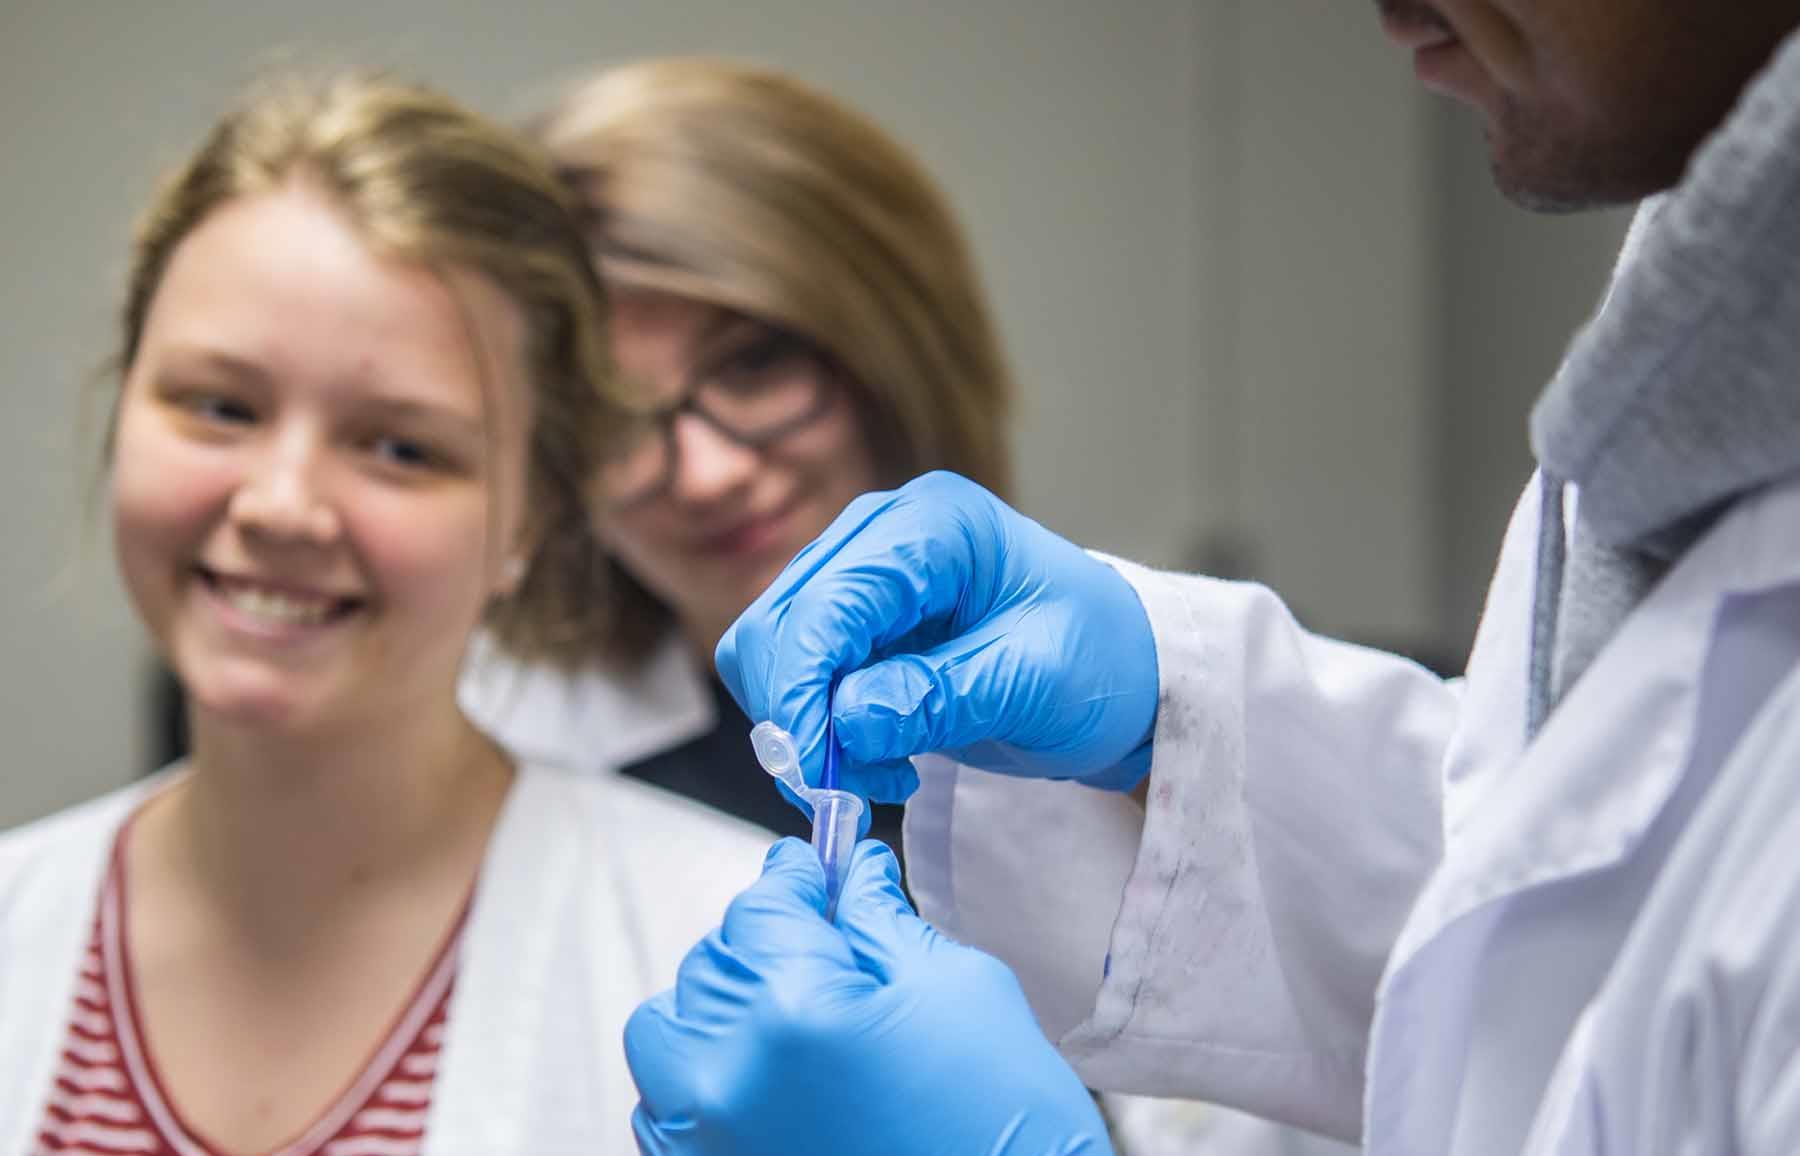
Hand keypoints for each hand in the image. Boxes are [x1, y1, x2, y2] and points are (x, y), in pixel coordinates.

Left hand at [625, 838, 1112, 1155]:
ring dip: (719, 1008)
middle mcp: (725, 1078)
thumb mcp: (961, 995)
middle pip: (713, 962)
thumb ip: (884, 924)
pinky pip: (663, 1110)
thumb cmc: (1007, 1128)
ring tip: (788, 1020)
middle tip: (827, 946)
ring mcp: (702, 1143)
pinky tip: (769, 1082)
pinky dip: (702, 1079)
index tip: (819, 869)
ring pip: (667, 1034)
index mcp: (793, 1011)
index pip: (762, 905)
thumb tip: (852, 874)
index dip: (797, 878)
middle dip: (766, 942)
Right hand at [716, 471, 1158, 802]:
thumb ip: (938, 697)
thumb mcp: (1035, 685)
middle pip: (780, 623)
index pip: (827, 603)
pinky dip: (815, 725)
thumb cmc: (1100, 661)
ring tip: (877, 771)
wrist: (1123, 671)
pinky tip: (874, 754)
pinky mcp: (852, 616)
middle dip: (796, 715)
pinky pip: (793, 672)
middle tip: (850, 787)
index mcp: (935, 525)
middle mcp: (882, 532)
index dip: (802, 691)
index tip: (817, 771)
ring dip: (803, 726)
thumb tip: (846, 719)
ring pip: (771, 650)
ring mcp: (860, 570)